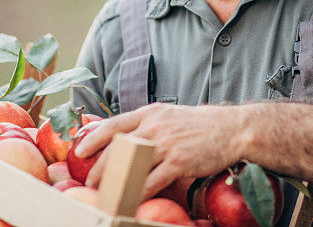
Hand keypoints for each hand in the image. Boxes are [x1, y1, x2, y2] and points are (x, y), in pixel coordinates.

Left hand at [74, 102, 249, 199]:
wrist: (232, 128)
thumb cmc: (201, 125)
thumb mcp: (170, 116)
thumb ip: (150, 124)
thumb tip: (127, 137)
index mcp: (151, 113)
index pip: (114, 123)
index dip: (94, 137)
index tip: (80, 149)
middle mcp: (155, 126)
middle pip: (117, 147)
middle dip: (100, 167)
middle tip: (90, 180)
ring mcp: (166, 144)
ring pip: (131, 165)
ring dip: (116, 181)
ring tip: (107, 192)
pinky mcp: (178, 162)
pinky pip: (152, 181)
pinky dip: (140, 192)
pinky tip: (133, 199)